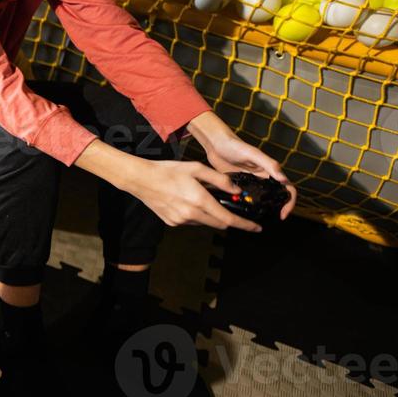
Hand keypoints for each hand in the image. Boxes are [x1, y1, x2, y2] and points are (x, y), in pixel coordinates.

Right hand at [125, 158, 262, 231]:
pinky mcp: (172, 222)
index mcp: (200, 200)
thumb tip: (236, 189)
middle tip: (232, 210)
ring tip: (200, 199)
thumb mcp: (197, 168)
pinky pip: (191, 222)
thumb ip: (219, 180)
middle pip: (219, 224)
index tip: (256, 228)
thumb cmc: (168, 171)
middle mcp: (191, 214)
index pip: (228, 218)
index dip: (245, 225)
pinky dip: (195, 215)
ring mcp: (181, 220)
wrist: (141, 179)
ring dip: (209, 215)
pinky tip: (186, 202)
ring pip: (204, 222)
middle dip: (229, 220)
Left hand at [198, 132, 296, 220]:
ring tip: (259, 218)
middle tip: (274, 218)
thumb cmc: (234, 145)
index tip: (284, 213)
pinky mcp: (238, 185)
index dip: (290, 201)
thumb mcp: (253, 154)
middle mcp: (262, 177)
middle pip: (277, 195)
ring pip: (261, 198)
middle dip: (279, 207)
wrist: (215, 144)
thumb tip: (283, 179)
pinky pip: (246, 198)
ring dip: (263, 208)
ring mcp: (250, 182)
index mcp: (269, 171)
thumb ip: (268, 164)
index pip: (287, 187)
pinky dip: (247, 205)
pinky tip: (242, 212)